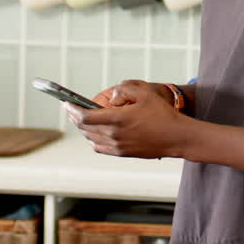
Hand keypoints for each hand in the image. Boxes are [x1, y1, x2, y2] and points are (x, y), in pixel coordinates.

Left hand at [64, 80, 189, 158]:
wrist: (177, 138)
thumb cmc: (163, 115)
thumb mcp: (145, 94)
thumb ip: (125, 90)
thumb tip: (111, 97)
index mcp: (117, 120)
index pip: (84, 117)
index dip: (72, 110)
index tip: (66, 103)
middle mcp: (114, 136)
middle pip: (84, 128)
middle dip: (75, 117)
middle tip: (72, 109)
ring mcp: (117, 147)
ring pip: (90, 138)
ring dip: (84, 128)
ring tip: (84, 118)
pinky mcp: (122, 153)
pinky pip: (99, 147)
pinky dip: (93, 139)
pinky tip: (96, 132)